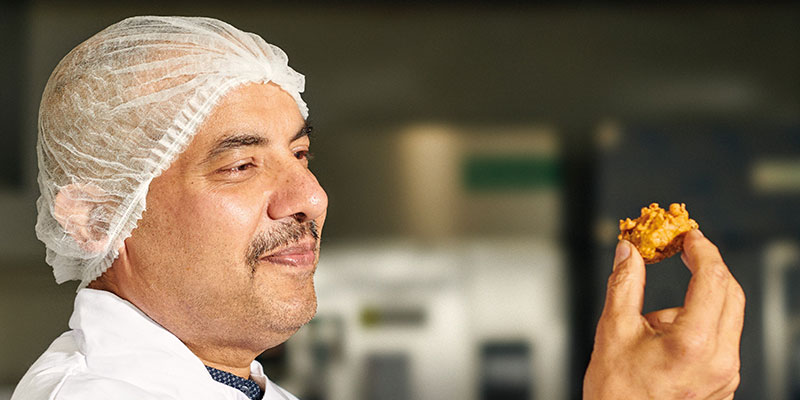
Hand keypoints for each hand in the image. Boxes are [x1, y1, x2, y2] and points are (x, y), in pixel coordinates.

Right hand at [583, 230, 744, 398]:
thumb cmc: (615, 392)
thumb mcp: (613, 330)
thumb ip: (624, 284)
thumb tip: (629, 251)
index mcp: (693, 344)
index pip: (712, 279)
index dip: (702, 249)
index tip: (688, 235)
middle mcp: (720, 361)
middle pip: (730, 294)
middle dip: (707, 268)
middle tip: (685, 251)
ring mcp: (726, 376)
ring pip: (725, 318)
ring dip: (697, 304)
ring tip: (653, 327)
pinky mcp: (724, 384)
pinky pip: (721, 341)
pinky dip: (699, 328)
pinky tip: (666, 345)